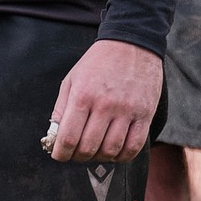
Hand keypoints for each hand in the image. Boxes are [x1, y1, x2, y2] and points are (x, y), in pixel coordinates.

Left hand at [48, 39, 160, 162]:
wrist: (132, 42)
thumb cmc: (99, 62)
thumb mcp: (72, 79)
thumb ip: (61, 109)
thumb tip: (55, 137)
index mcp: (83, 95)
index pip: (68, 138)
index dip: (61, 154)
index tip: (60, 155)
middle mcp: (105, 105)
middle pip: (89, 148)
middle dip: (79, 157)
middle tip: (77, 153)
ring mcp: (127, 110)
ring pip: (111, 150)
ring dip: (100, 158)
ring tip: (96, 151)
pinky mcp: (145, 113)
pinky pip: (134, 146)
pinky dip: (122, 156)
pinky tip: (115, 151)